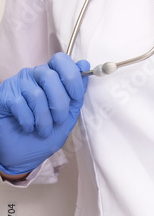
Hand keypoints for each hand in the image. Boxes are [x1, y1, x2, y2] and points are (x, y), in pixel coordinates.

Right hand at [0, 53, 89, 175]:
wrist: (22, 155)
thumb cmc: (46, 135)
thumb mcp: (68, 117)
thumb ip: (76, 95)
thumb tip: (85, 64)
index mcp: (53, 78)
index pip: (61, 60)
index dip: (71, 76)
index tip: (75, 96)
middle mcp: (34, 76)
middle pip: (50, 76)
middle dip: (59, 104)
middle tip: (58, 120)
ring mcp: (18, 84)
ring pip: (36, 94)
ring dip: (43, 118)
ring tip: (42, 129)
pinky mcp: (4, 95)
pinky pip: (19, 103)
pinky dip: (28, 121)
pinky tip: (27, 127)